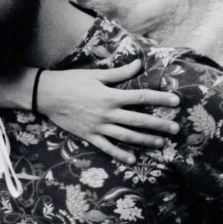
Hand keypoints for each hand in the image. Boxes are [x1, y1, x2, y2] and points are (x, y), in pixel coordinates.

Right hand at [39, 61, 179, 163]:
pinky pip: (107, 147)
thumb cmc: (70, 81)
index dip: (160, 98)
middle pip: (139, 120)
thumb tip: (139, 64)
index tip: (176, 101)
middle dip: (159, 124)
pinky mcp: (89, 135)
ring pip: (127, 135)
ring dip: (146, 140)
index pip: (141, 97)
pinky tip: (132, 159)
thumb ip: (119, 73)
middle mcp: (108, 113)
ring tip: (161, 143)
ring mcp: (99, 126)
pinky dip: (120, 153)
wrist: (46, 95)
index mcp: (110, 96)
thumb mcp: (95, 74)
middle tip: (176, 129)